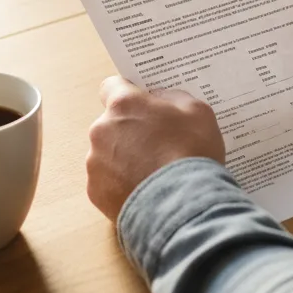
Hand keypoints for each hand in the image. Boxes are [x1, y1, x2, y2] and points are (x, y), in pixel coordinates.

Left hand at [86, 77, 224, 221]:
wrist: (184, 206)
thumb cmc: (192, 152)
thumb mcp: (197, 111)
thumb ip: (174, 98)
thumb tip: (160, 100)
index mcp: (124, 104)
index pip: (111, 86)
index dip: (128, 93)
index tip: (141, 104)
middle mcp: (102, 129)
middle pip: (112, 123)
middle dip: (130, 130)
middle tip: (157, 144)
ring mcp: (95, 162)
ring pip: (108, 153)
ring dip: (125, 158)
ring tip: (153, 173)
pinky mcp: (95, 192)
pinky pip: (108, 181)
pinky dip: (122, 184)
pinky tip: (145, 191)